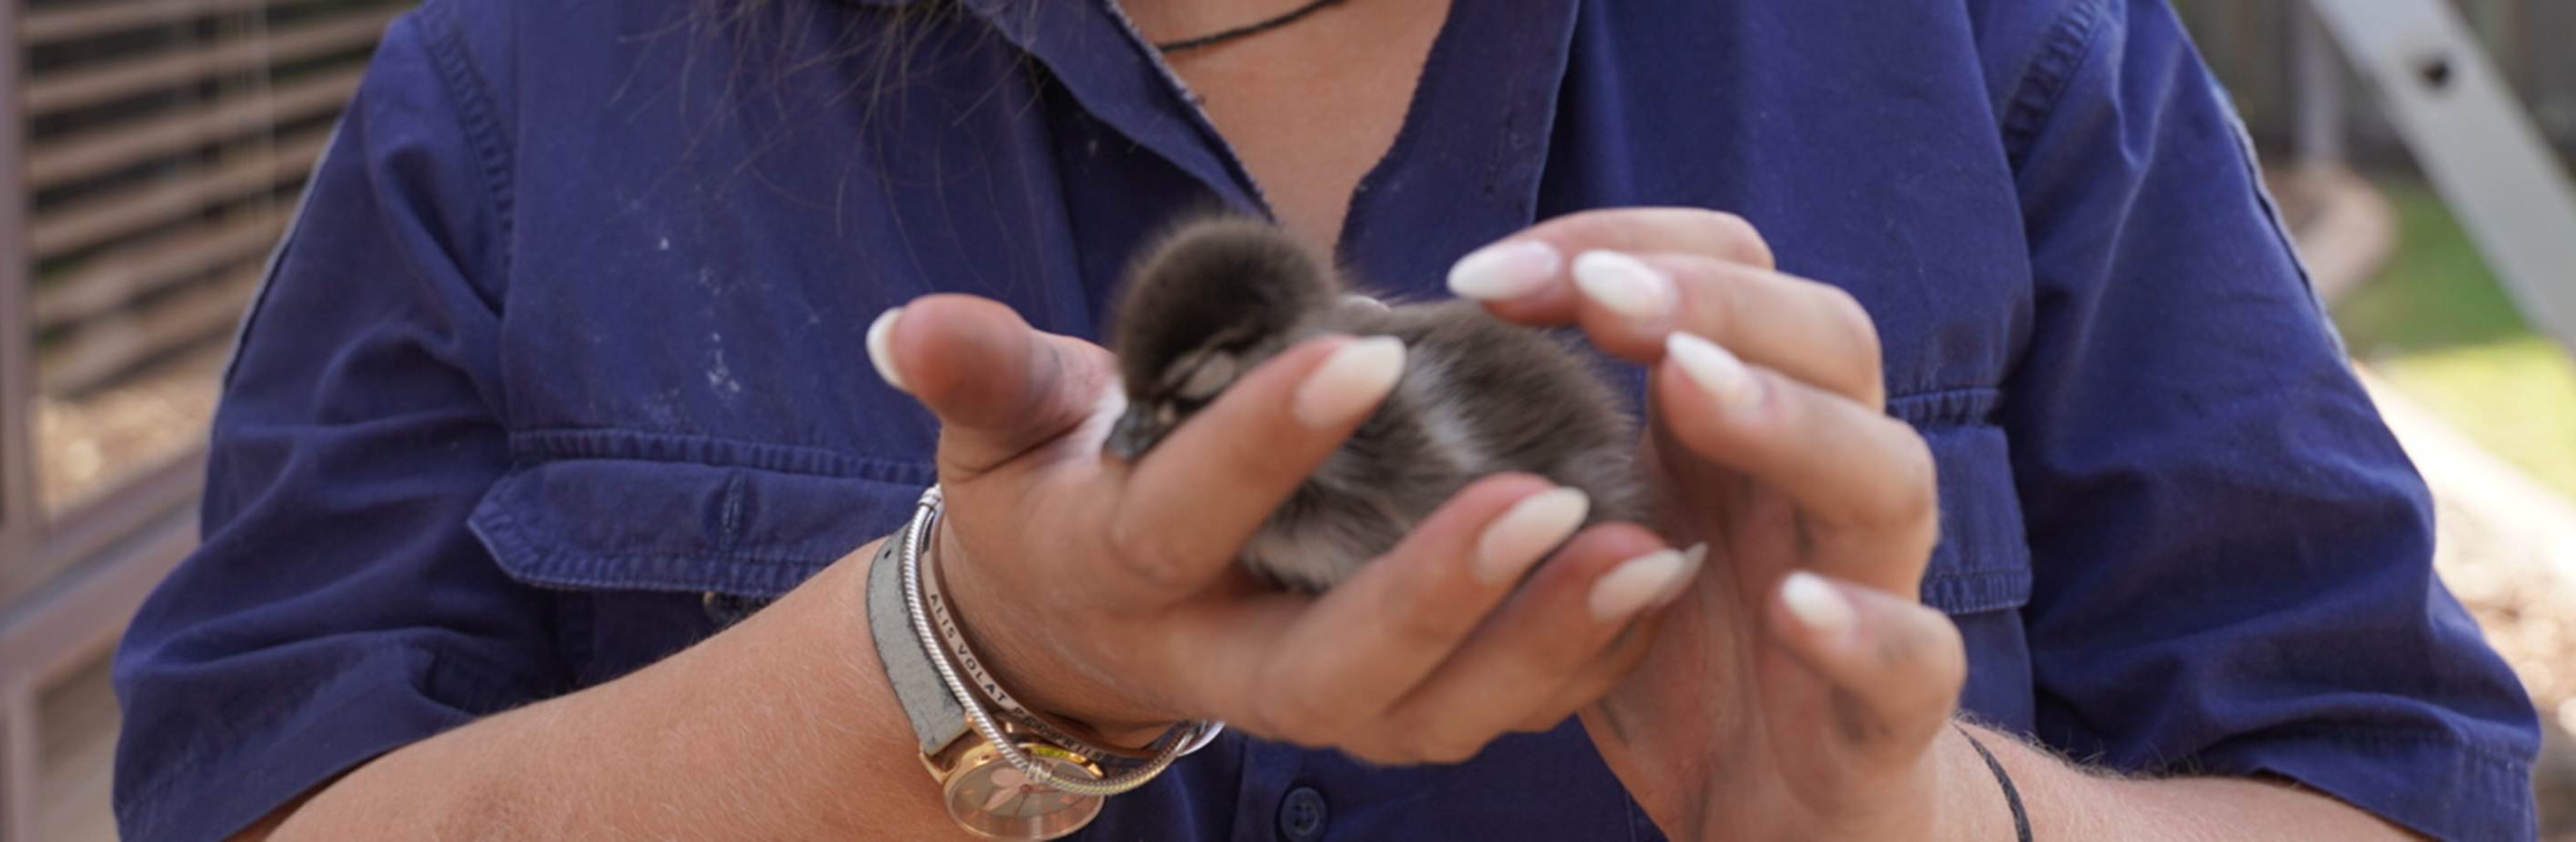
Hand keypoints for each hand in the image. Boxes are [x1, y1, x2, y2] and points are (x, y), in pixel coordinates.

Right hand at [857, 294, 1699, 762]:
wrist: (1075, 626)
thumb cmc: (1057, 485)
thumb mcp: (1004, 428)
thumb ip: (979, 376)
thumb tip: (907, 324)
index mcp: (1127, 574)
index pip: (1188, 519)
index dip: (1265, 447)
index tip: (1365, 354)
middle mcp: (1225, 665)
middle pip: (1332, 671)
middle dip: (1438, 596)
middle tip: (1544, 499)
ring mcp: (1322, 704)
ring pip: (1437, 719)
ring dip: (1546, 645)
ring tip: (1644, 549)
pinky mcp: (1401, 714)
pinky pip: (1500, 713)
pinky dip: (1585, 662)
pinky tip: (1667, 578)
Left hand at [1456, 210, 1980, 838]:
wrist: (1791, 816)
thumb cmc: (1690, 657)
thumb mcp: (1603, 531)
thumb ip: (1545, 439)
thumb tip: (1395, 340)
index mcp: (1755, 423)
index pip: (1732, 274)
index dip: (1621, 248)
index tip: (1478, 278)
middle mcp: (1829, 483)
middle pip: (1831, 339)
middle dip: (1714, 299)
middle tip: (1596, 295)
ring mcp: (1874, 590)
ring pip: (1885, 474)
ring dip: (1788, 420)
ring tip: (1688, 384)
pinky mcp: (1891, 717)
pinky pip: (1915, 660)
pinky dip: (1863, 629)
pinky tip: (1792, 609)